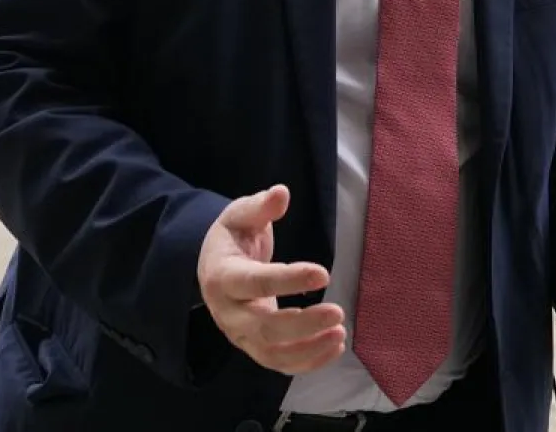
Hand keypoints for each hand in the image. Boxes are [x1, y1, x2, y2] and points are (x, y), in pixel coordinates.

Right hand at [197, 185, 345, 374]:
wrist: (214, 266)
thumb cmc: (233, 237)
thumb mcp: (240, 215)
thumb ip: (259, 207)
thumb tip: (281, 193)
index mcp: (222, 276)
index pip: (255, 283)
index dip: (289, 280)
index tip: (324, 274)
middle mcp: (227, 312)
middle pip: (264, 328)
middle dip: (303, 325)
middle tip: (338, 312)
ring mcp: (239, 334)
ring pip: (271, 353)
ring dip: (308, 349)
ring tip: (340, 333)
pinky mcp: (253, 346)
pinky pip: (278, 362)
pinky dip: (307, 361)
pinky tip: (335, 347)